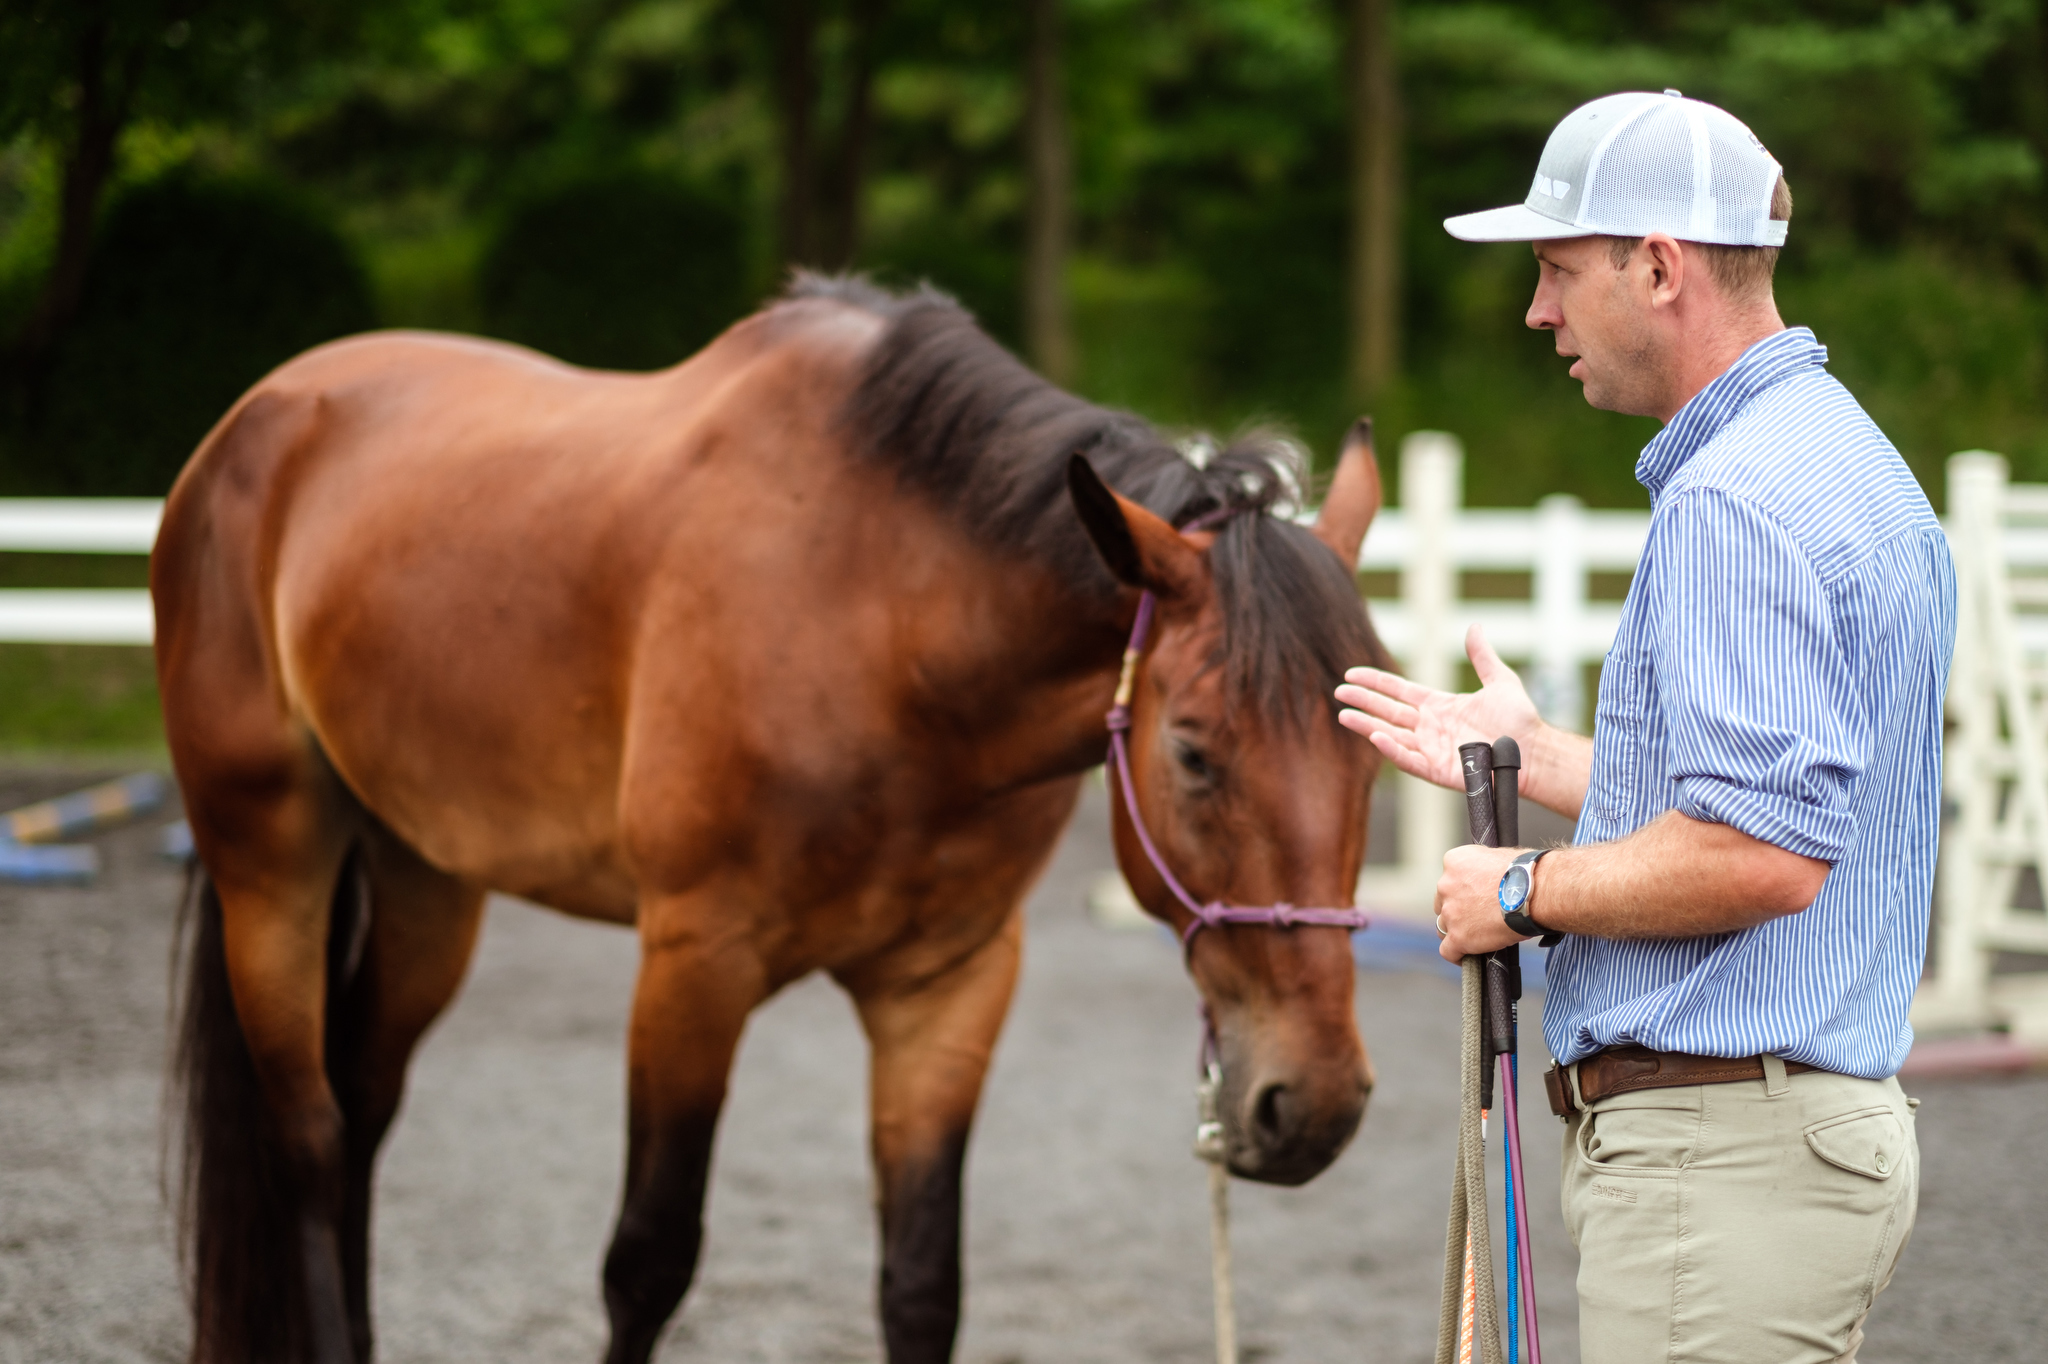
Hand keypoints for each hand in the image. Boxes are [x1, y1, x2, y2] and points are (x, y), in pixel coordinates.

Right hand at [1333, 625, 1543, 792]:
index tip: (1352, 673)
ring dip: (1366, 725)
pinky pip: (1409, 760)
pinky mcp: (1438, 770)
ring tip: (1343, 716)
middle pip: (1388, 711)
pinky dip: (1392, 750)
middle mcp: (1431, 728)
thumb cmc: (1520, 720)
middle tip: (1338, 692)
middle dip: (1363, 701)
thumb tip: (1474, 627)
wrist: (1534, 751)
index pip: (1399, 691)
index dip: (1376, 682)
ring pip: (1390, 735)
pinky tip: (1375, 736)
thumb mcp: (1500, 681)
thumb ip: (1482, 656)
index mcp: (1440, 706)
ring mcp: (1432, 749)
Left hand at [1434, 843, 1528, 961]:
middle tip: (1476, 917)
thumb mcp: (1497, 857)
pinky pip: (1448, 951)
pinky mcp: (1458, 936)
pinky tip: (1466, 956)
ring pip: (1444, 926)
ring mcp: (1451, 912)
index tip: (1474, 898)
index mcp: (1455, 862)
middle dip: (1456, 910)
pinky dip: (1457, 955)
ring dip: (1456, 931)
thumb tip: (1490, 879)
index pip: (1450, 880)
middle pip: (1443, 903)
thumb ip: (1483, 869)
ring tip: (1473, 937)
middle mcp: (1446, 885)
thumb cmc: (1526, 872)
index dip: (1462, 891)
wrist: (1533, 891)